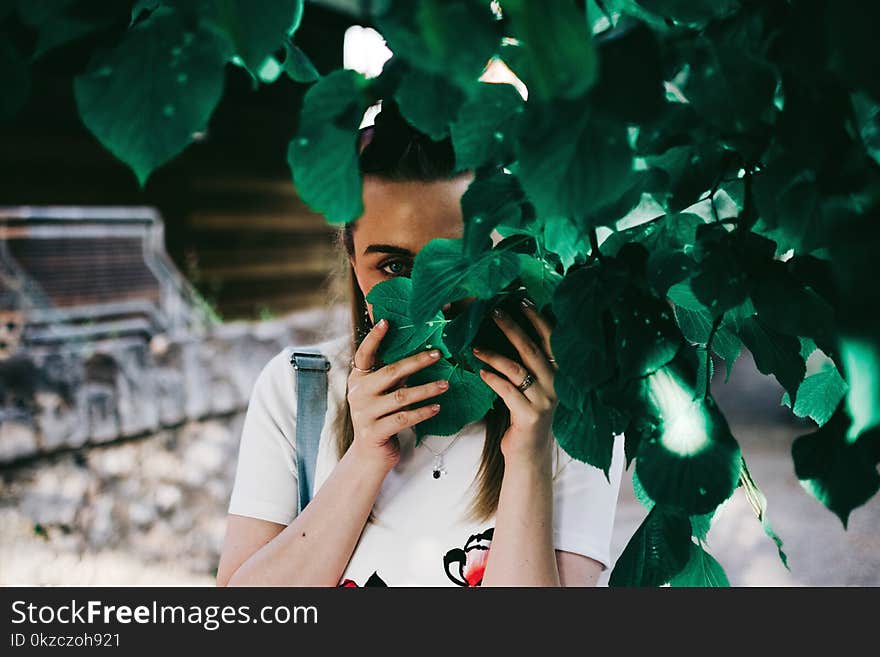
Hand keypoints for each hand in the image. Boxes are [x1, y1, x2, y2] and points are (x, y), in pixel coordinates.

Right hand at [346, 319, 449, 471]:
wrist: (369, 455)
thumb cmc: (381, 417)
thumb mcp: (381, 393)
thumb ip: (392, 376)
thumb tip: (421, 353)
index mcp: (359, 379)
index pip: (364, 354)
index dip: (374, 338)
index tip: (387, 322)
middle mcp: (359, 394)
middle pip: (391, 372)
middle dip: (417, 361)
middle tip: (438, 354)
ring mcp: (365, 413)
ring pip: (401, 397)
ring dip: (426, 389)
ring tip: (445, 384)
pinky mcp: (375, 431)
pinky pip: (404, 418)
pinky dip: (422, 412)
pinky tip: (437, 407)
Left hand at [471, 298, 558, 465]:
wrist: (529, 454)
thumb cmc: (525, 415)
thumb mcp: (531, 387)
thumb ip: (526, 363)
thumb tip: (507, 329)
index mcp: (558, 373)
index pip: (550, 339)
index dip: (536, 319)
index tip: (521, 300)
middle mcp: (556, 385)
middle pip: (532, 349)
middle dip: (512, 328)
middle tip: (494, 312)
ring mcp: (545, 401)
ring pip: (517, 369)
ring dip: (494, 355)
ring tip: (475, 347)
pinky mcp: (529, 416)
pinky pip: (508, 391)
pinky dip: (492, 379)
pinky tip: (480, 372)